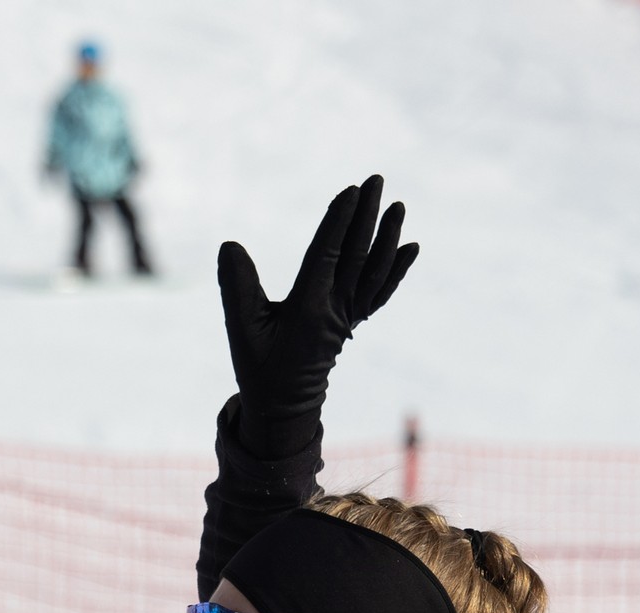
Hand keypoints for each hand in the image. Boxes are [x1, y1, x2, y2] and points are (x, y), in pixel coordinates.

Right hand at [216, 175, 418, 454]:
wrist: (284, 406)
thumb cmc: (259, 365)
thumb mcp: (240, 327)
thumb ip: (237, 286)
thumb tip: (230, 245)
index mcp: (308, 309)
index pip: (328, 256)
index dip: (339, 222)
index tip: (351, 191)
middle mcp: (335, 310)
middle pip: (356, 255)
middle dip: (366, 216)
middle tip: (376, 180)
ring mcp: (347, 317)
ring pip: (373, 272)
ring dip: (386, 237)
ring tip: (398, 206)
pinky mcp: (351, 322)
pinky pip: (379, 293)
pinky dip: (396, 270)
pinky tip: (409, 246)